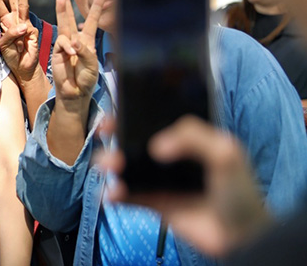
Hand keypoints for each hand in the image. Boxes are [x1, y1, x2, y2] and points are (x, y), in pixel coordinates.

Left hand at [0, 0, 39, 86]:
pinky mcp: (32, 31)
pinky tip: (22, 33)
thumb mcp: (3, 47)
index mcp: (6, 22)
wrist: (23, 68)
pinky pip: (25, 27)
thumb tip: (23, 26)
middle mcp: (15, 20)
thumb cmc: (12, 57)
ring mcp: (25, 24)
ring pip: (23, 4)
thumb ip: (9, 35)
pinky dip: (22, 28)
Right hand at [51, 0, 103, 110]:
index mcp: (87, 41)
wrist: (75, 92)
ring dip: (61, 9)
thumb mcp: (92, 65)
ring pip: (63, 24)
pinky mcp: (57, 52)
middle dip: (65, 2)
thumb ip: (84, 52)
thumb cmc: (86, 78)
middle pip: (70, 17)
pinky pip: (62, 43)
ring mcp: (65, 45)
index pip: (92, 21)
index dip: (96, 7)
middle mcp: (75, 40)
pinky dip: (67, 46)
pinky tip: (72, 52)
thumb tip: (73, 42)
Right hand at [97, 115, 270, 256]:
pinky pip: (129, 196)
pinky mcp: (156, 204)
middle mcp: (172, 157)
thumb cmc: (241, 192)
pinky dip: (115, 194)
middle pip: (136, 139)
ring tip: (109, 166)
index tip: (119, 109)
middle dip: (115, 133)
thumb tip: (156, 148)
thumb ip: (193, 136)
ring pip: (128, 166)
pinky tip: (113, 194)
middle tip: (105, 131)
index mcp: (189, 139)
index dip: (136, 112)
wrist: (242, 237)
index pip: (157, 119)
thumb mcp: (225, 152)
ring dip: (111, 162)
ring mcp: (162, 180)